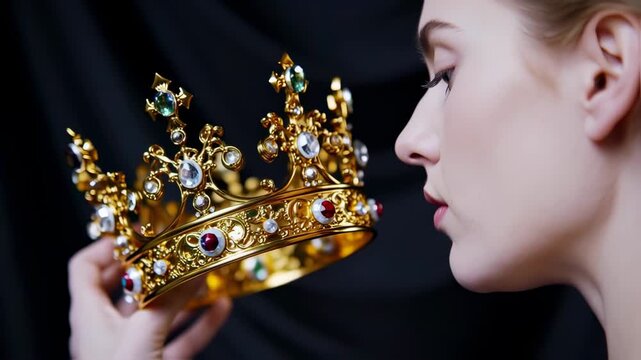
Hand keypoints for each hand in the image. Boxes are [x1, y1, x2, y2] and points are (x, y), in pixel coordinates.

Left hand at [68, 237, 231, 358]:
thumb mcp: (142, 334)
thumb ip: (168, 299)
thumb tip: (193, 266)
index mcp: (89, 316)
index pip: (85, 267)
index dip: (110, 246)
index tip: (142, 231)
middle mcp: (108, 329)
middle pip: (128, 287)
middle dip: (158, 267)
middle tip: (181, 248)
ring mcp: (134, 348)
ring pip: (159, 312)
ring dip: (184, 293)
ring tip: (208, 274)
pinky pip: (180, 338)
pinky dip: (201, 322)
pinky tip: (222, 308)